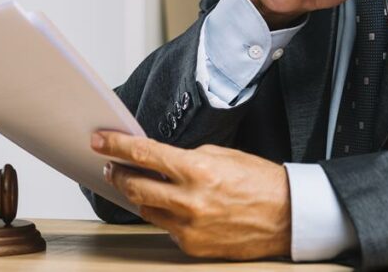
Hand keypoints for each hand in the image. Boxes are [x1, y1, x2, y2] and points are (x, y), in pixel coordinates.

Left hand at [91, 131, 290, 259]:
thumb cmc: (260, 182)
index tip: (100, 141)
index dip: (117, 146)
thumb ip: (186, 158)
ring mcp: (189, 227)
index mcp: (197, 170)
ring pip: (146, 209)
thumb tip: (158, 160)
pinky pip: (165, 227)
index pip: (144, 154)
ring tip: (135, 182)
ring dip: (137, 194)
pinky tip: (168, 204)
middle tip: (111, 164)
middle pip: (135, 185)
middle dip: (118, 172)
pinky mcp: (192, 246)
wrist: (286, 216)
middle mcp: (189, 200)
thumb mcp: (222, 155)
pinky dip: (163, 214)